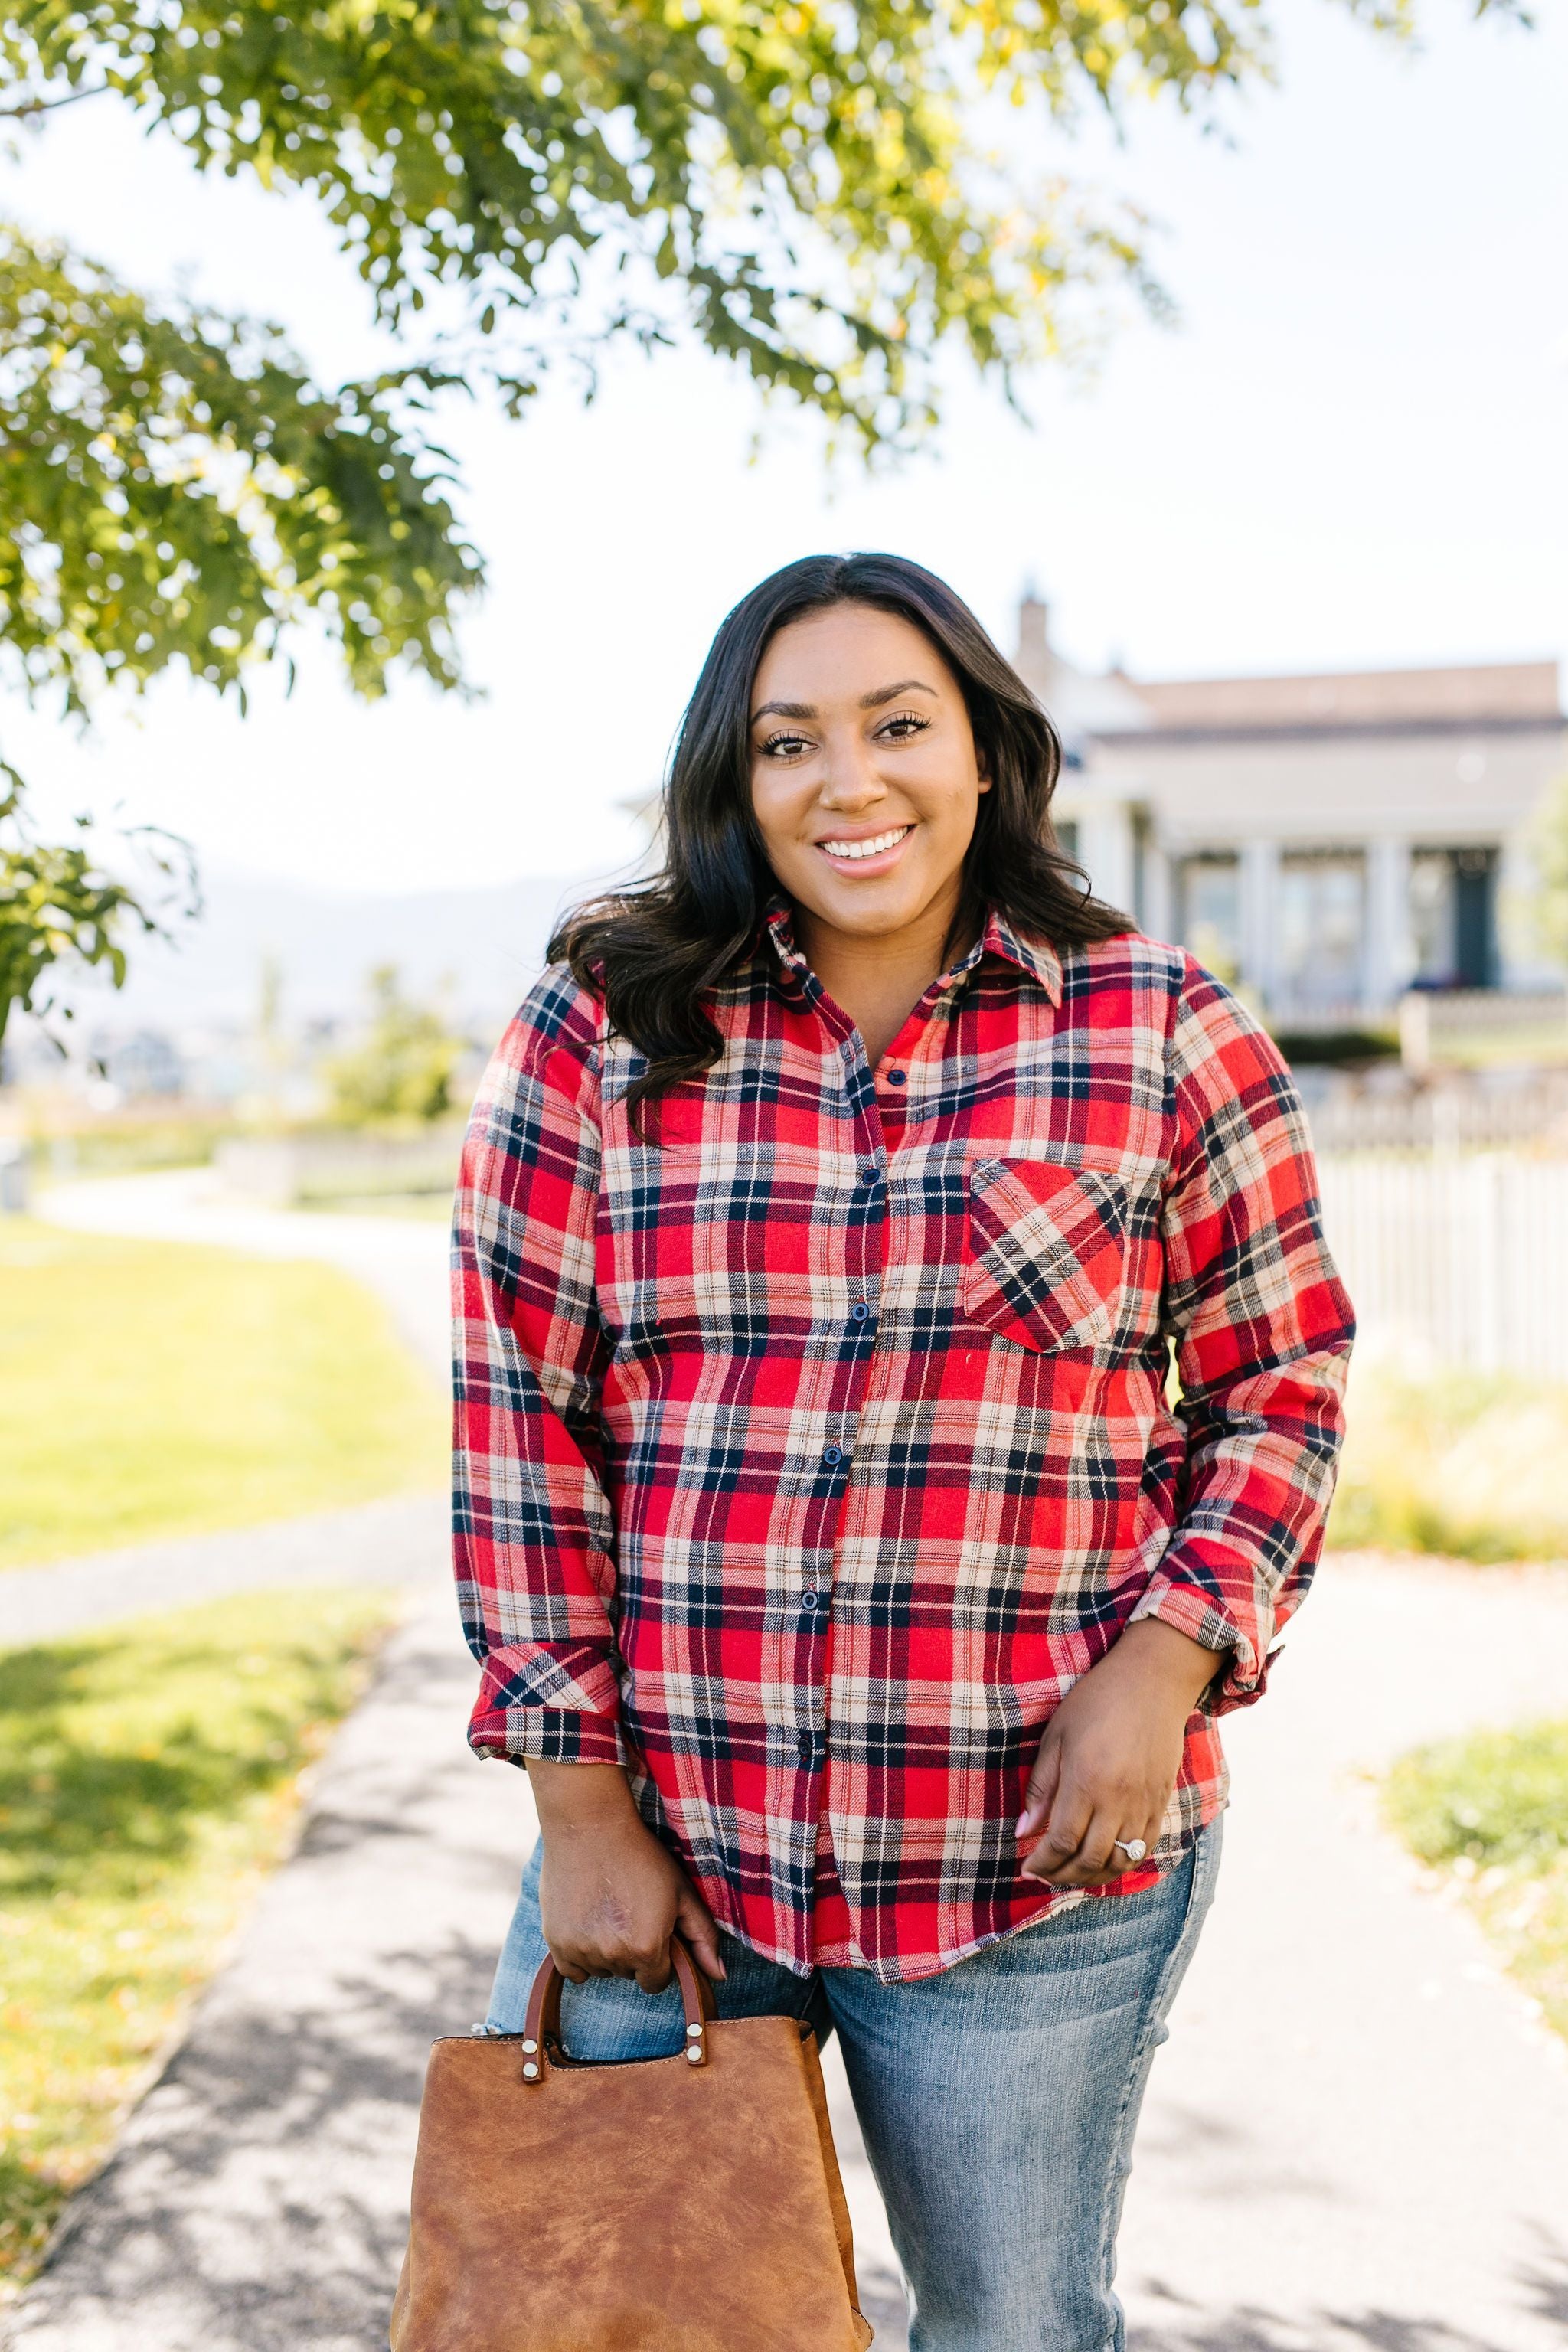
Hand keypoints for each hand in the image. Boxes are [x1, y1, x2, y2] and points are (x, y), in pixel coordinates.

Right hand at [527, 1760, 725, 1990]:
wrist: (590, 1827)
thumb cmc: (642, 1858)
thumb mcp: (681, 1893)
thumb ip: (703, 1938)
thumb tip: (720, 1976)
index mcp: (648, 1948)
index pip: (656, 1982)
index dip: (660, 1958)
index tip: (654, 1931)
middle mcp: (613, 1956)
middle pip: (629, 1975)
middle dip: (634, 1952)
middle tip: (631, 1912)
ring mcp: (581, 1950)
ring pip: (601, 1970)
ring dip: (607, 1952)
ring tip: (609, 1910)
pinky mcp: (555, 1941)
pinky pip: (572, 1969)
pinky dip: (580, 1955)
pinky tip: (588, 1923)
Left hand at [1016, 1619, 1222, 1888]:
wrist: (1153, 1681)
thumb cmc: (1097, 1700)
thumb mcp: (1056, 1735)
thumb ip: (1041, 1786)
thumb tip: (1023, 1830)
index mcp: (1086, 1781)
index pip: (1061, 1841)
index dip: (1042, 1862)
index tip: (1026, 1867)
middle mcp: (1118, 1800)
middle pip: (1090, 1859)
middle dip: (1062, 1874)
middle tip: (1043, 1873)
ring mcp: (1144, 1804)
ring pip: (1119, 1861)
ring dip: (1092, 1876)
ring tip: (1070, 1872)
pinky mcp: (1162, 1802)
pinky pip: (1145, 1848)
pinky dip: (1123, 1864)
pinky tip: (1104, 1861)